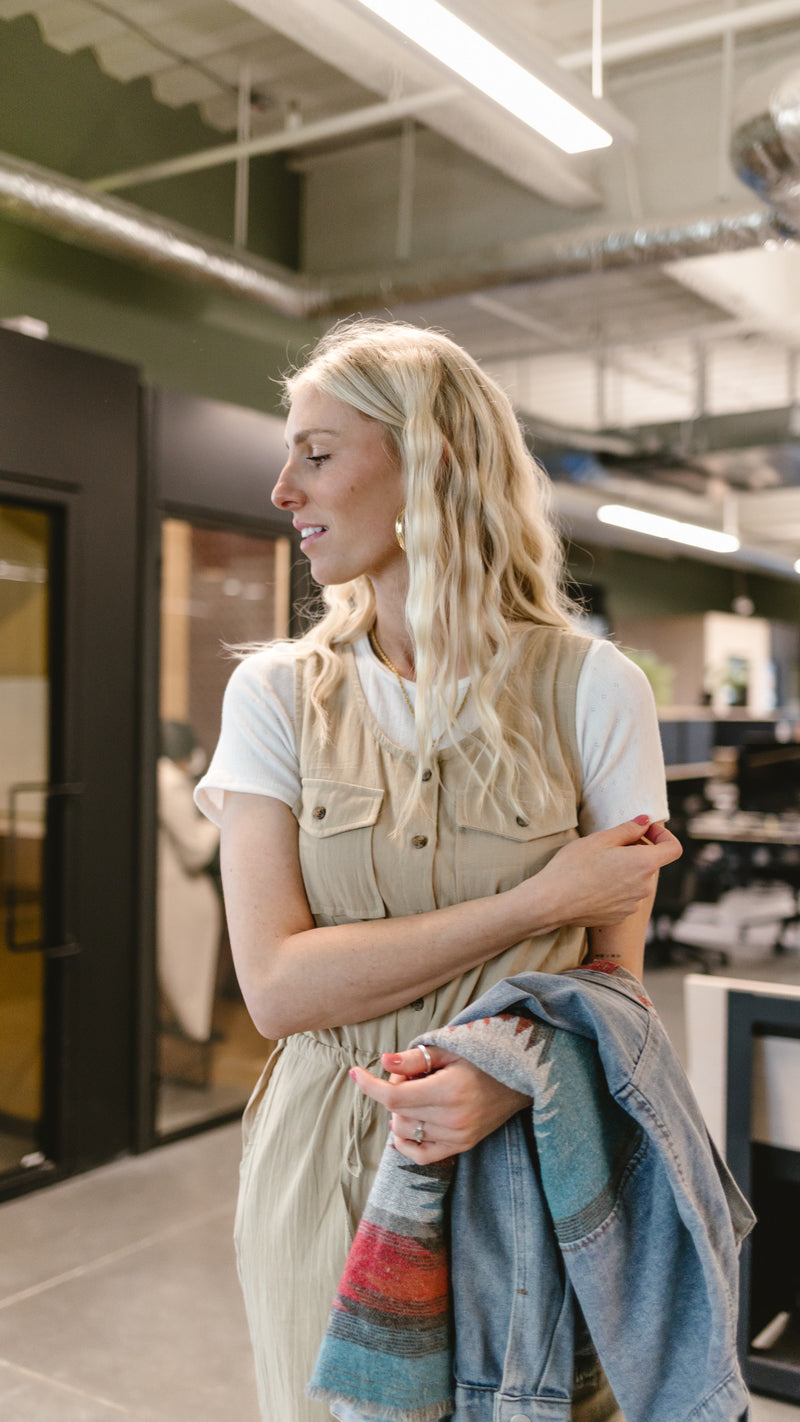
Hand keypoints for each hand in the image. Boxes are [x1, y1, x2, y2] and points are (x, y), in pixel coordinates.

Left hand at [351, 1044, 529, 1163]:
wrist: (519, 1078)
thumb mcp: (449, 1049)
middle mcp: (454, 1118)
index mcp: (450, 1090)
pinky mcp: (461, 1146)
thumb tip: (383, 1062)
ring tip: (419, 1093)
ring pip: (404, 1132)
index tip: (355, 1072)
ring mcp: (458, 1137)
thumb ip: (415, 1059)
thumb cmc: (482, 1057)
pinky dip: (406, 1142)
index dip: (370, 1085)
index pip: (395, 1097)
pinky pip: (420, 1155)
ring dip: (400, 1112)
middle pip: (397, 1113)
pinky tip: (407, 1124)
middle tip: (410, 1074)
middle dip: (392, 1091)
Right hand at [529, 816, 680, 929]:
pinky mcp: (620, 916)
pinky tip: (594, 884)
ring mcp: (633, 904)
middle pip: (651, 864)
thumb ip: (628, 829)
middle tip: (610, 845)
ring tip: (597, 866)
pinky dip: (616, 887)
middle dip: (637, 851)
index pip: (674, 849)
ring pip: (637, 880)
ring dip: (625, 870)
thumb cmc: (573, 867)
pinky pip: (626, 896)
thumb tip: (645, 821)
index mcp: (643, 864)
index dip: (663, 836)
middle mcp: (644, 887)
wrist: (552, 902)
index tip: (644, 831)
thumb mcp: (599, 840)